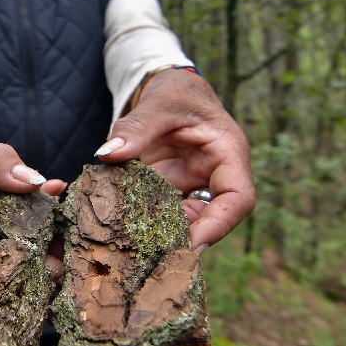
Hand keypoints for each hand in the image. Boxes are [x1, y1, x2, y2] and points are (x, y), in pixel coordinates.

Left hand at [95, 69, 254, 250]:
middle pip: (213, 219)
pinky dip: (144, 222)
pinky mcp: (173, 190)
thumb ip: (135, 128)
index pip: (239, 198)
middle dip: (187, 239)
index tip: (193, 244)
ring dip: (163, 234)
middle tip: (155, 257)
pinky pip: (163, 213)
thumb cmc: (176, 91)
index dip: (220, 225)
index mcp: (229, 154)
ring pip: (186, 221)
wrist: (169, 88)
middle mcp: (215, 176)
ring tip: (134, 249)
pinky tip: (122, 232)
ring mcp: (194, 186)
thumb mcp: (159, 104)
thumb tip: (107, 154)